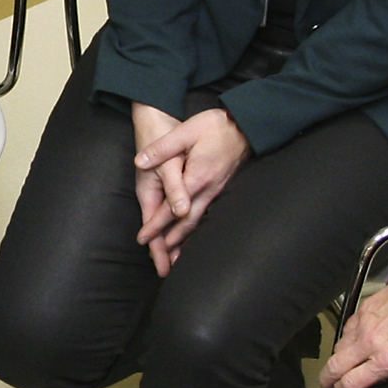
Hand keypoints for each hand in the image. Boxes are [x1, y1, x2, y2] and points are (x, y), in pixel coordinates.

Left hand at [130, 106, 249, 274]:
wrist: (247, 124)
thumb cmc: (216, 126)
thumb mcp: (186, 131)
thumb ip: (162, 148)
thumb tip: (140, 162)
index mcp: (196, 178)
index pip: (172, 209)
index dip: (156, 225)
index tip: (143, 239)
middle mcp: (208, 190)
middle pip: (187, 223)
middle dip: (171, 243)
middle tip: (160, 262)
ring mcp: (217, 190)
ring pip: (199, 222)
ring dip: (185, 240)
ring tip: (176, 258)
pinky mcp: (222, 188)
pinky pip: (207, 214)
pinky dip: (197, 228)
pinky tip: (193, 235)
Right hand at [322, 280, 387, 387]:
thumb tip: (380, 379)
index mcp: (387, 360)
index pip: (351, 383)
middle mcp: (370, 344)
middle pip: (334, 367)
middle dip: (327, 380)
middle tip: (327, 384)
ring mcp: (363, 326)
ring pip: (337, 348)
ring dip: (338, 358)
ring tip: (343, 362)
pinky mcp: (361, 311)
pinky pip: (346, 329)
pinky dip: (347, 338)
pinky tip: (354, 341)